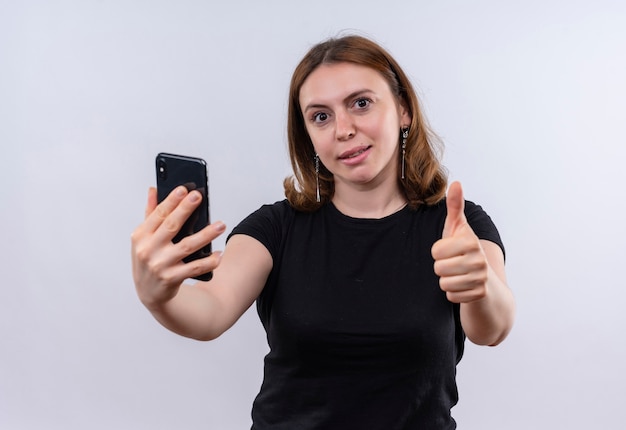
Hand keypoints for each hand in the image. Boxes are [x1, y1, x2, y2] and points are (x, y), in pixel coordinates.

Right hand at [131, 186, 224, 308]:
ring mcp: (160, 265)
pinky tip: (219, 255)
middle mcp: (148, 250)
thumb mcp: (143, 238)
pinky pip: (195, 268)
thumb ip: (150, 214)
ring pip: (187, 246)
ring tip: (220, 225)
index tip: (183, 189)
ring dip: (206, 235)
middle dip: (185, 209)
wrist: (149, 293)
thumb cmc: (148, 259)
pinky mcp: (172, 278)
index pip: (158, 214)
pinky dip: (208, 262)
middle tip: (199, 196)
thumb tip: (153, 190)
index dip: (171, 201)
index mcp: (141, 236)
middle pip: (171, 226)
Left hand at [431, 181, 487, 302]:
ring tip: (457, 274)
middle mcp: (479, 259)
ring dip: (446, 281)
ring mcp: (481, 278)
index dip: (438, 252)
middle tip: (453, 263)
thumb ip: (455, 206)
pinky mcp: (479, 295)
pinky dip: (453, 293)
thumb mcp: (458, 227)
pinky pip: (451, 297)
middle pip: (438, 268)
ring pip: (444, 284)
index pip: (435, 251)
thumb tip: (456, 183)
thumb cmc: (464, 248)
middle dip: (441, 267)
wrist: (485, 277)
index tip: (449, 250)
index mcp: (471, 241)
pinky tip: (463, 286)